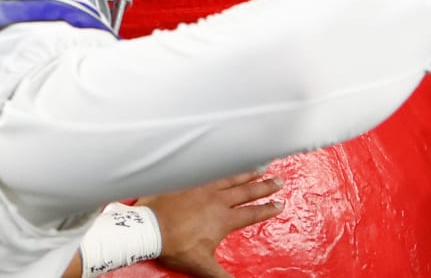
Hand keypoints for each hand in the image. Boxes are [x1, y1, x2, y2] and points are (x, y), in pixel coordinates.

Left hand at [140, 170, 283, 277]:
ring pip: (230, 178)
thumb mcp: (202, 266)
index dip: (267, 209)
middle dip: (264, 186)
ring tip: (259, 168)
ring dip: (246, 173)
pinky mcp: (188, 181)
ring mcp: (202, 188)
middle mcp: (217, 200)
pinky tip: (224, 163)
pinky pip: (210, 171)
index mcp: (224, 219)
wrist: (150, 227)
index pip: (252, 213)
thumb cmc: (175, 246)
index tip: (280, 204)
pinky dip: (222, 167)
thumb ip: (223, 277)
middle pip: (246, 191)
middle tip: (279, 180)